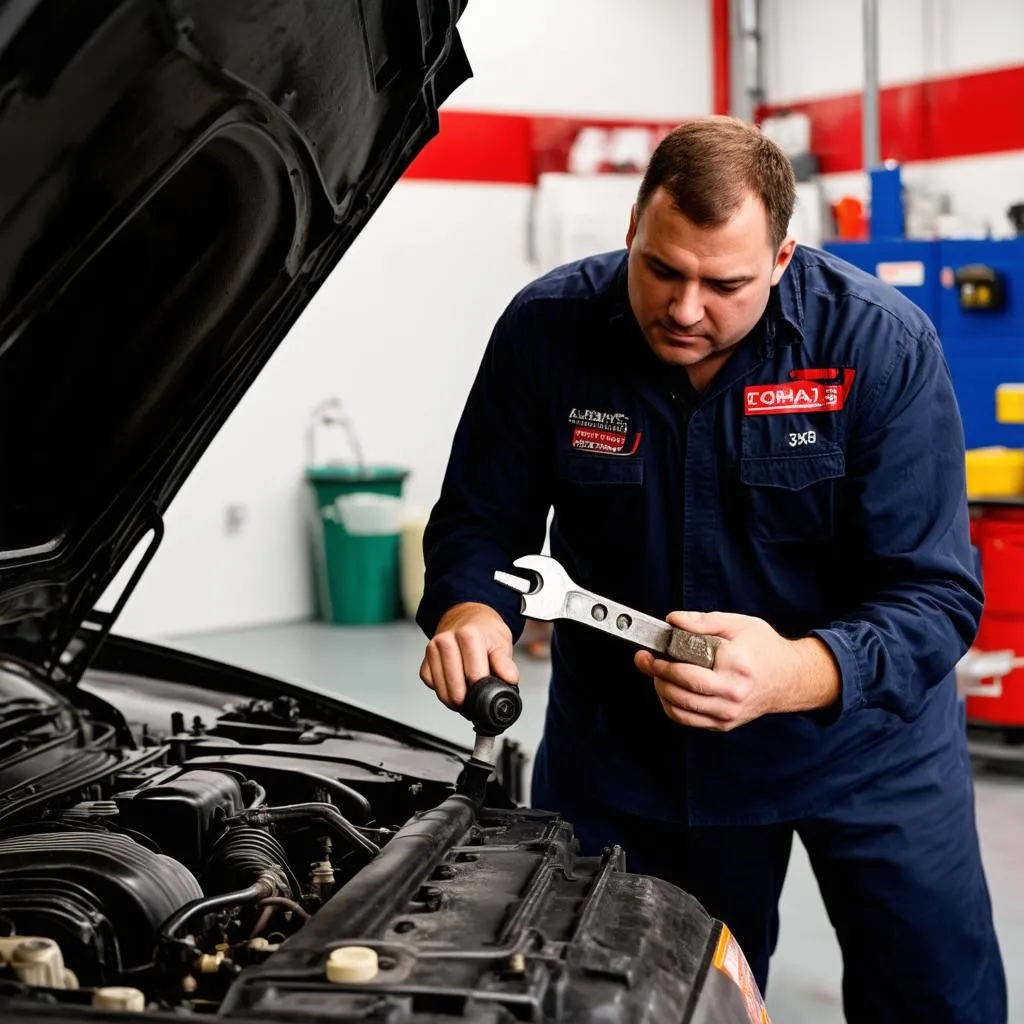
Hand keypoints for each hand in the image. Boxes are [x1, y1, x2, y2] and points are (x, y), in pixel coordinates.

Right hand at [420, 603, 518, 708]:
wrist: (467, 617)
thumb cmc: (485, 633)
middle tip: (478, 701)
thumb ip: (505, 663)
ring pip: (441, 689)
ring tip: (466, 697)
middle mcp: (446, 640)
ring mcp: (433, 649)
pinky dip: (441, 690)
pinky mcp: (425, 658)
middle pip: (455, 686)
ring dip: (453, 700)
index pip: (474, 675)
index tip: (489, 694)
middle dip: (467, 700)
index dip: (483, 691)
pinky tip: (452, 686)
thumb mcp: (501, 643)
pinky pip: (431, 684)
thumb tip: (510, 679)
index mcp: (468, 635)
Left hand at [634, 611, 839, 731]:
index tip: (649, 650)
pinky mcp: (724, 724)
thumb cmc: (765, 648)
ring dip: (660, 691)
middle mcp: (732, 693)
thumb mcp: (739, 624)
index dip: (663, 660)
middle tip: (645, 661)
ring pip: (680, 709)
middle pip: (681, 690)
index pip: (689, 666)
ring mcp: (728, 713)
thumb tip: (673, 621)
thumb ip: (703, 621)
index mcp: (736, 665)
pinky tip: (669, 690)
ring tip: (656, 675)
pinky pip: (688, 720)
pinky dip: (672, 706)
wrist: (790, 678)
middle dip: (656, 674)